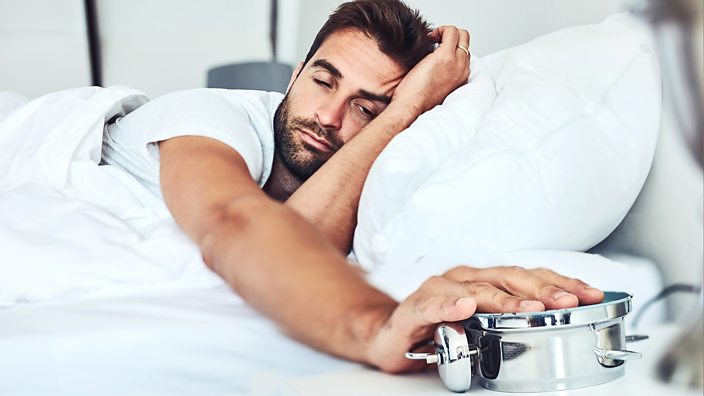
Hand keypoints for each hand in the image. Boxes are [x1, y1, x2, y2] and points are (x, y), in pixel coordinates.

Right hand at [365, 265, 603, 372]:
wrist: (393, 334)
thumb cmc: (440, 326)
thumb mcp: (484, 323)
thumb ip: (512, 318)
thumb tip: (561, 319)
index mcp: (484, 279)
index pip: (528, 276)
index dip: (560, 283)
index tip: (590, 294)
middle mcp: (464, 278)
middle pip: (508, 278)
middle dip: (541, 291)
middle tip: (567, 302)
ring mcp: (438, 290)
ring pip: (475, 290)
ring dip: (504, 300)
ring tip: (527, 311)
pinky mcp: (415, 309)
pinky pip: (432, 306)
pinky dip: (449, 307)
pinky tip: (464, 309)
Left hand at [390, 25, 470, 116]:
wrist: (411, 107)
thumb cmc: (418, 100)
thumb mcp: (437, 87)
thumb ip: (443, 74)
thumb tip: (437, 63)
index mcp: (461, 77)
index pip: (465, 53)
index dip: (452, 47)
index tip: (438, 48)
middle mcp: (463, 69)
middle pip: (466, 42)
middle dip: (451, 36)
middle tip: (435, 40)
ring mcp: (456, 62)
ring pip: (461, 34)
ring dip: (446, 32)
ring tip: (432, 39)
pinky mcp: (445, 56)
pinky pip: (450, 31)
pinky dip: (440, 30)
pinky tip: (428, 38)